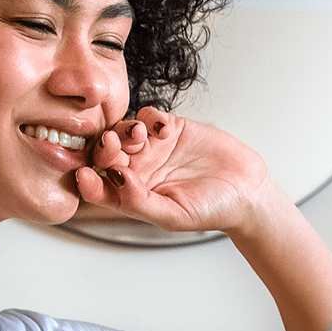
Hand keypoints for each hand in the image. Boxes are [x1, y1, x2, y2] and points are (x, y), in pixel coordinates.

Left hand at [75, 107, 276, 234]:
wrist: (248, 191)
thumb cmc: (211, 210)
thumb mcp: (172, 215)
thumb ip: (138, 201)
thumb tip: (114, 179)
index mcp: (131, 195)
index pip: (99, 186)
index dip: (88, 180)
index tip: (84, 174)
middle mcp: (137, 170)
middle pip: (106, 153)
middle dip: (105, 147)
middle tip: (112, 144)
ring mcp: (153, 147)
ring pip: (123, 130)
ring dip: (125, 129)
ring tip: (140, 135)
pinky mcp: (170, 128)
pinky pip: (148, 115)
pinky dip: (149, 117)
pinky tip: (163, 128)